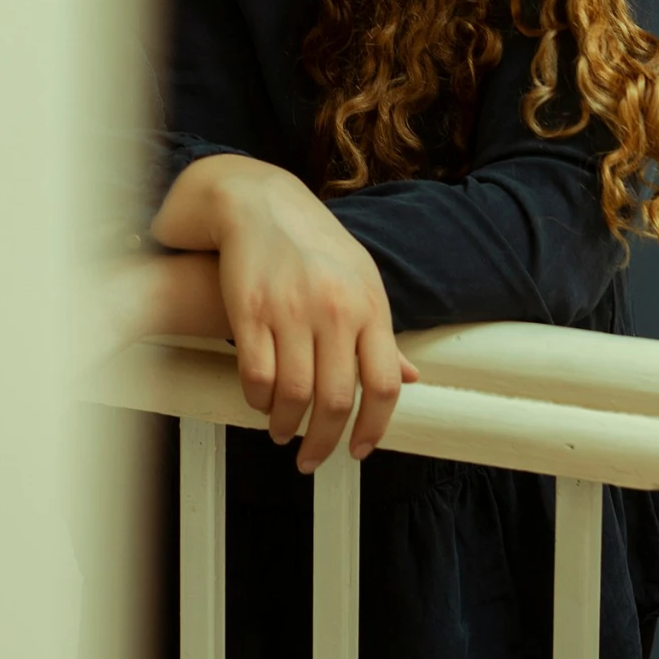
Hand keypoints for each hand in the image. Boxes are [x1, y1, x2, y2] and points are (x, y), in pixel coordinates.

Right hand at [150, 156, 417, 471]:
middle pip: (337, 398)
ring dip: (287, 425)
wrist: (260, 202)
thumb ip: (381, 333)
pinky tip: (261, 401)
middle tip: (313, 457)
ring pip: (294, 395)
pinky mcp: (249, 308)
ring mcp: (291, 308)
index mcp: (369, 305)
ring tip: (283, 430)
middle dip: (324, 441)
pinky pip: (257, 374)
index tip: (359, 451)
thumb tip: (409, 378)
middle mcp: (334, 309)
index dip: (373, 428)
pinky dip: (258, 399)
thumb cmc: (314, 245)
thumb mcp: (360, 280)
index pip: (384, 384)